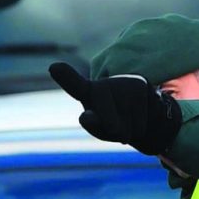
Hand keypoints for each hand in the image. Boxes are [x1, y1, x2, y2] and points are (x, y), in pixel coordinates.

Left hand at [48, 62, 182, 155]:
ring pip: (125, 123)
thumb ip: (92, 125)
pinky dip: (139, 127)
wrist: (144, 118)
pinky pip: (140, 119)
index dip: (65, 77)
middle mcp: (103, 83)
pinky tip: (139, 118)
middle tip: (116, 127)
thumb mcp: (101, 129)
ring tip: (129, 121)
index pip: (75, 86)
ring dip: (128, 131)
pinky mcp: (140, 84)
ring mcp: (122, 81)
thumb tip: (87, 116)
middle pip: (107, 120)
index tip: (54, 68)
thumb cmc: (115, 124)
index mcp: (86, 93)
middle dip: (113, 130)